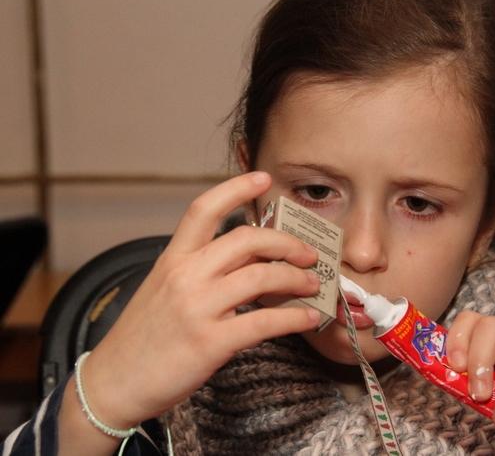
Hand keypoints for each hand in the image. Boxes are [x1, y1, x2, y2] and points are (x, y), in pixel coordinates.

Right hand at [80, 172, 321, 428]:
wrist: (113, 384)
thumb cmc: (142, 338)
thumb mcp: (162, 290)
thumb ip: (200, 269)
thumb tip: (250, 258)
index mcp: (172, 259)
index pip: (204, 209)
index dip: (236, 188)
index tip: (263, 179)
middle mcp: (185, 276)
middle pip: (247, 239)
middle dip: (287, 243)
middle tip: (308, 254)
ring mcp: (197, 308)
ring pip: (261, 277)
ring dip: (296, 278)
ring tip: (312, 284)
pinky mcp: (210, 342)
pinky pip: (264, 321)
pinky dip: (294, 318)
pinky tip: (309, 319)